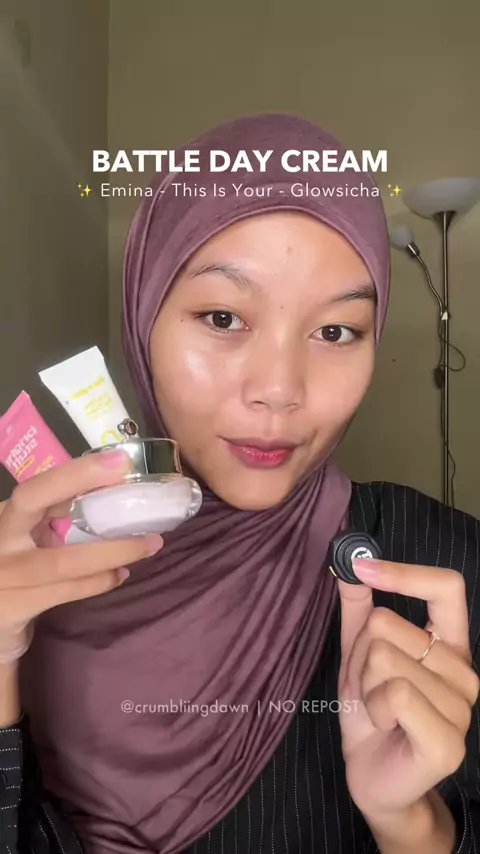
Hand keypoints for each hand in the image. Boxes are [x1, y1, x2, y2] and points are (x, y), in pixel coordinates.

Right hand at [0, 450, 163, 665]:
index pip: (35, 488)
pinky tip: (120, 575)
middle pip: (31, 499)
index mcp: (5, 518)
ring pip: (62, 558)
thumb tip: (111, 494)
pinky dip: (97, 582)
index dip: (73, 472)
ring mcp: (2, 574)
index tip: (117, 460)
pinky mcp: (12, 608)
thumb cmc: (17, 578)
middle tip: (125, 470)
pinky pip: (64, 591)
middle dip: (77, 479)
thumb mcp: (28, 542)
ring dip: (112, 550)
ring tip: (149, 543)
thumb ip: (53, 520)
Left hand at [337, 557, 478, 831]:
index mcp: (450, 646)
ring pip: (385, 656)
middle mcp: (464, 672)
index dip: (405, 572)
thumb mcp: (359, 655)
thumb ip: (358, 610)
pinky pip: (394, 693)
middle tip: (370, 687)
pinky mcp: (448, 741)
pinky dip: (373, 707)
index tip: (362, 566)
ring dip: (365, 684)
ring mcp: (462, 708)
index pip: (447, 588)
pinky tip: (384, 726)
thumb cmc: (371, 712)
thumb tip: (350, 563)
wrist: (373, 778)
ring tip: (378, 710)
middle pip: (388, 623)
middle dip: (361, 654)